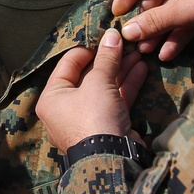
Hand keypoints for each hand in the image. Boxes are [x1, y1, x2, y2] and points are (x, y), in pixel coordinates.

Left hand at [37, 29, 147, 151]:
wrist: (112, 159)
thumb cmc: (94, 117)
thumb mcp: (99, 83)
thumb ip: (106, 58)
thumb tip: (112, 35)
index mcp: (52, 98)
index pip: (67, 64)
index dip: (87, 49)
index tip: (104, 38)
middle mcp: (66, 109)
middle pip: (88, 76)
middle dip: (108, 59)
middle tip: (125, 43)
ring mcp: (87, 119)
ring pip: (104, 88)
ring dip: (121, 70)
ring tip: (138, 52)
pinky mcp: (107, 126)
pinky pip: (115, 101)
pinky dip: (127, 85)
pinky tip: (141, 68)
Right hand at [113, 0, 193, 59]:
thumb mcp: (186, 10)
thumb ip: (155, 21)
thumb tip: (126, 32)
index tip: (115, 13)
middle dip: (147, 19)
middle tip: (133, 38)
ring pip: (173, 7)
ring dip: (161, 29)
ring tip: (147, 51)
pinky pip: (188, 16)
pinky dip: (178, 33)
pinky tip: (168, 53)